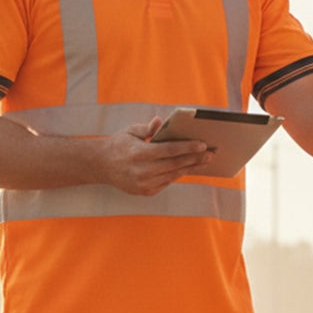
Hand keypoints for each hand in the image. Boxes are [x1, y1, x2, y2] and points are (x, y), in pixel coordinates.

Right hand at [97, 120, 212, 195]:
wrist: (101, 166)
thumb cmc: (118, 145)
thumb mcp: (130, 131)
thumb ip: (148, 128)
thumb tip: (161, 121)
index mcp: (139, 154)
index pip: (169, 150)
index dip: (188, 148)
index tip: (202, 145)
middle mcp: (142, 171)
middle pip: (175, 164)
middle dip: (195, 159)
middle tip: (211, 153)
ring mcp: (144, 184)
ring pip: (173, 175)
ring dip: (190, 168)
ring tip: (204, 161)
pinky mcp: (145, 191)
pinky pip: (166, 182)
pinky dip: (177, 175)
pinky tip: (187, 168)